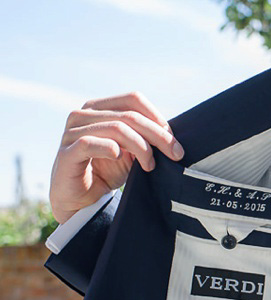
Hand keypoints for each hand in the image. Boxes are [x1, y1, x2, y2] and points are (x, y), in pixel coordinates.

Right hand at [49, 92, 184, 223]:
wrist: (83, 200)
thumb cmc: (108, 170)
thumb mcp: (132, 151)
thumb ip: (146, 137)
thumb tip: (170, 134)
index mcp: (99, 108)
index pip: (133, 100)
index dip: (157, 117)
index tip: (174, 140)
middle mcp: (83, 115)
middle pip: (129, 115)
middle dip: (158, 136)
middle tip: (176, 154)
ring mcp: (71, 132)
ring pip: (116, 128)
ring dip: (141, 147)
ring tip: (150, 165)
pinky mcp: (66, 152)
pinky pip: (92, 143)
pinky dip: (112, 150)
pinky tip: (121, 159)